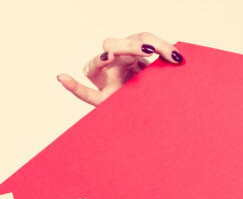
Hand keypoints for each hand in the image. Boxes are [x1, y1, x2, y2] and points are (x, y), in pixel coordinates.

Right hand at [57, 32, 183, 105]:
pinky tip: (62, 77)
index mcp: (133, 54)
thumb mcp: (161, 80)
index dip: (159, 45)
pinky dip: (73, 86)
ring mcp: (105, 77)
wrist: (145, 117)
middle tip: (151, 51)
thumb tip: (180, 60)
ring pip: (100, 60)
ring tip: (109, 58)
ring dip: (106, 57)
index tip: (177, 57)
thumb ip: (166, 69)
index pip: (142, 38)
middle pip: (119, 43)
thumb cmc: (152, 94)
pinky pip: (84, 93)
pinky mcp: (100, 97)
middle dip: (135, 45)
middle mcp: (116, 61)